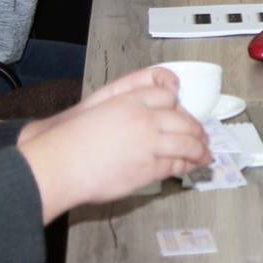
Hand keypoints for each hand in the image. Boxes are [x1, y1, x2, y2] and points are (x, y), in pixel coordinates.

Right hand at [16, 70, 208, 221]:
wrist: (58, 165)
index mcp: (129, 99)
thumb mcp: (93, 106)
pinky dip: (186, 165)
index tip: (182, 113)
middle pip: (183, 119)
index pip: (167, 94)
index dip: (178, 106)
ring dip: (199, 149)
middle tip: (201, 136)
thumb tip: (134, 108)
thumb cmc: (66, 139)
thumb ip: (116, 102)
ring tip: (204, 154)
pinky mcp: (148, 167)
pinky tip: (190, 167)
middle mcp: (144, 117)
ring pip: (186, 143)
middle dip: (195, 129)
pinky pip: (176, 164)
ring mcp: (149, 142)